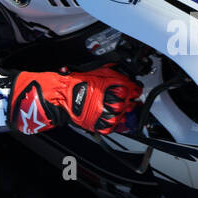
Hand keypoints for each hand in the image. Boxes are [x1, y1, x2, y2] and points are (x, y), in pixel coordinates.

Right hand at [10, 64, 142, 134]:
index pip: (134, 90)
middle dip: (128, 103)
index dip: (135, 91)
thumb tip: (123, 72)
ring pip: (121, 117)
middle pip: (129, 104)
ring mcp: (105, 113)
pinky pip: (110, 127)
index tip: (134, 92)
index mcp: (115, 85)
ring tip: (113, 109)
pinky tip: (108, 118)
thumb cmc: (78, 81)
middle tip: (125, 102)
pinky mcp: (97, 123)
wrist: (63, 93)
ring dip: (120, 114)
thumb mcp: (100, 70)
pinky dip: (111, 124)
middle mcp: (112, 100)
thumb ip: (114, 72)